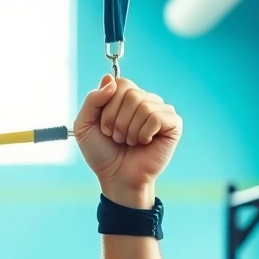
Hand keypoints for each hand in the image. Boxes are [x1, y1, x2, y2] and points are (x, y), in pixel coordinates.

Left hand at [74, 76, 181, 207]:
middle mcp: (145, 100)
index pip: (119, 83)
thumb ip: (92, 100)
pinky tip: (144, 142)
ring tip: (129, 142)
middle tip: (116, 137)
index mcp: (126, 98)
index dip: (108, 106)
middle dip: (116, 120)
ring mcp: (160, 111)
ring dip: (129, 130)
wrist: (115, 177)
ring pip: (143, 105)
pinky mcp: (173, 124)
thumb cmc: (102, 153)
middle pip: (130, 93)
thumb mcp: (85, 125)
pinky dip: (144, 133)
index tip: (104, 126)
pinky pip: (156, 117)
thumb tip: (110, 80)